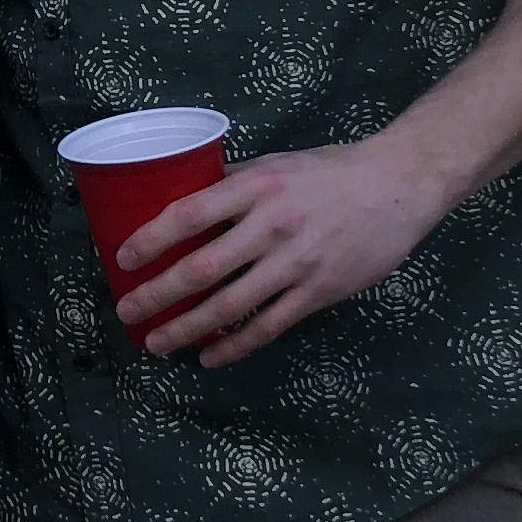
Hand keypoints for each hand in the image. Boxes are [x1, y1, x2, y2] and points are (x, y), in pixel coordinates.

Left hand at [112, 137, 454, 367]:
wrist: (398, 187)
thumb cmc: (331, 172)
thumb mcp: (277, 165)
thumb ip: (234, 186)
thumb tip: (186, 207)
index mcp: (257, 187)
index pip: (187, 214)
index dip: (150, 240)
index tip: (122, 258)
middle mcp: (271, 226)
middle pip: (200, 269)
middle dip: (156, 295)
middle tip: (126, 310)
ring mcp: (295, 263)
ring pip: (228, 306)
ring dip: (186, 329)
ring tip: (157, 342)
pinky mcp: (318, 292)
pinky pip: (267, 327)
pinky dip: (233, 346)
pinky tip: (209, 356)